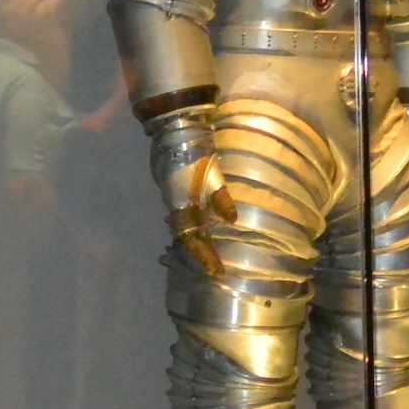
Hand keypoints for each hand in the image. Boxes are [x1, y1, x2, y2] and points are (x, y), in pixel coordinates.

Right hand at [163, 150, 236, 279]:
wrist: (175, 135)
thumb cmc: (192, 158)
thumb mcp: (210, 177)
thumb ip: (219, 198)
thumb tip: (233, 220)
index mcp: (181, 210)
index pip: (192, 241)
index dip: (205, 257)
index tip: (217, 273)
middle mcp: (178, 210)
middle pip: (190, 239)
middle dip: (202, 255)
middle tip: (217, 272)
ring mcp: (178, 202)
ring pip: (188, 229)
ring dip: (199, 243)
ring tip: (213, 257)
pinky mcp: (182, 193)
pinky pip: (189, 218)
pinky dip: (198, 228)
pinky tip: (207, 230)